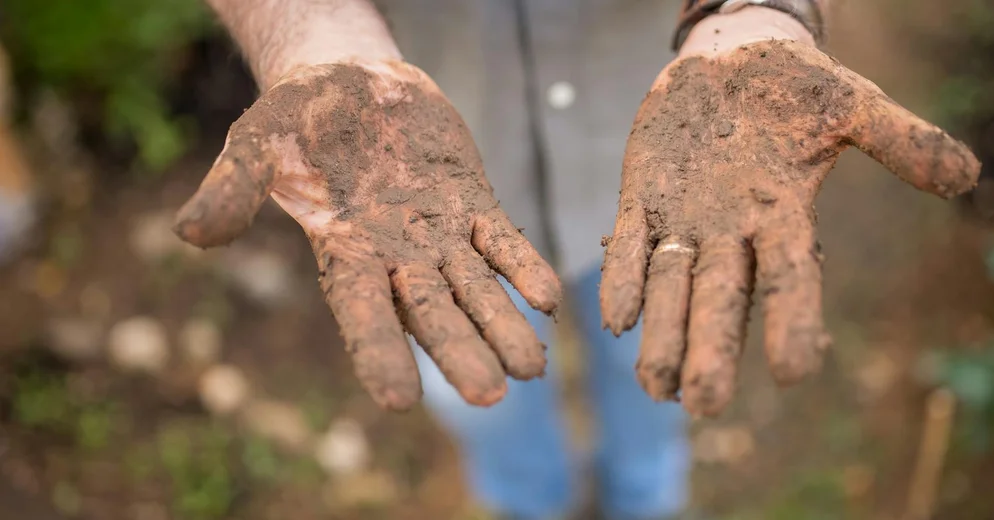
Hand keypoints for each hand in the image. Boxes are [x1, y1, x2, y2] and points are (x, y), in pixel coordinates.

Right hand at [174, 61, 561, 409]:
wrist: (351, 81)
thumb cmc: (297, 119)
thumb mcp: (256, 145)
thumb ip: (231, 189)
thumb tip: (189, 234)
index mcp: (343, 253)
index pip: (361, 315)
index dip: (379, 354)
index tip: (399, 400)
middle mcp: (395, 256)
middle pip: (431, 314)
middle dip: (460, 352)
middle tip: (491, 395)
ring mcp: (437, 234)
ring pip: (474, 289)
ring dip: (503, 324)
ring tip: (534, 368)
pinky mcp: (471, 205)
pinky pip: (501, 240)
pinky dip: (523, 266)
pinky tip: (549, 299)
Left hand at [600, 39, 979, 415]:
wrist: (729, 59)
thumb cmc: (795, 85)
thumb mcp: (851, 104)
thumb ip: (901, 140)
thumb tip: (969, 177)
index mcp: (784, 215)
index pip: (792, 276)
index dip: (793, 320)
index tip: (795, 371)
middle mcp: (733, 231)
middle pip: (723, 298)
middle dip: (712, 350)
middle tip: (703, 406)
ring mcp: (684, 219)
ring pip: (671, 287)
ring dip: (662, 334)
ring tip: (654, 388)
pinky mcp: (641, 198)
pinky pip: (631, 246)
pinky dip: (622, 278)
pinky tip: (616, 318)